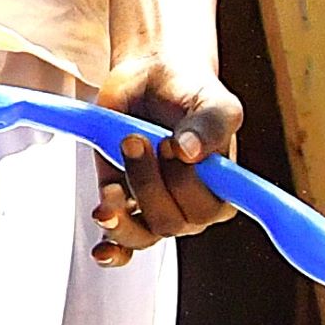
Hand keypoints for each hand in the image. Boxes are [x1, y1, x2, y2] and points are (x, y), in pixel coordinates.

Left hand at [88, 59, 243, 262]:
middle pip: (171, 222)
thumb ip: (211, 124)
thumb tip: (191, 152)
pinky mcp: (122, 202)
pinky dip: (112, 249)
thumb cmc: (190, 89)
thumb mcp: (212, 99)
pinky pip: (120, 243)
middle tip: (136, 139)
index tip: (171, 146)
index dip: (186, 185)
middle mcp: (190, 205)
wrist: (151, 74)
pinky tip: (103, 249)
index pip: (207, 211)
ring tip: (114, 171)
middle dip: (148, 182)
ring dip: (123, 210)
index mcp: (221, 188)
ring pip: (142, 235)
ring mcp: (154, 206)